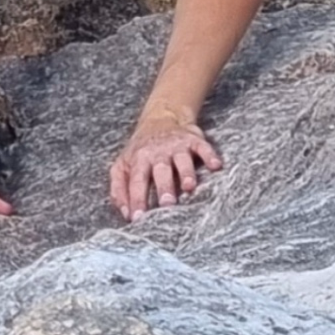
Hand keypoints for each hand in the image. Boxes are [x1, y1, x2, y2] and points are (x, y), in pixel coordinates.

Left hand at [108, 117, 223, 221]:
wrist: (162, 117)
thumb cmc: (142, 150)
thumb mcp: (123, 166)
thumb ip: (119, 189)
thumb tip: (126, 215)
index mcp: (139, 160)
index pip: (136, 181)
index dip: (136, 199)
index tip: (137, 218)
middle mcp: (157, 152)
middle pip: (160, 170)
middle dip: (164, 186)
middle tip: (166, 204)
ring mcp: (176, 146)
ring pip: (182, 160)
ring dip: (186, 172)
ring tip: (189, 186)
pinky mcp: (193, 140)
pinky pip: (202, 147)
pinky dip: (209, 155)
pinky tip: (215, 166)